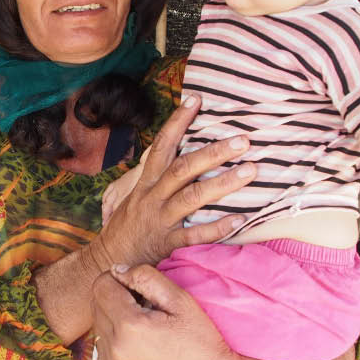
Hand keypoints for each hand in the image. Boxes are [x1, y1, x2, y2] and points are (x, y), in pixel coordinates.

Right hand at [90, 96, 255, 269]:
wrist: (109, 259)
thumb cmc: (128, 224)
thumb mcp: (136, 194)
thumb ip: (158, 175)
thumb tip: (182, 151)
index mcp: (145, 181)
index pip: (161, 145)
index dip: (178, 121)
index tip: (197, 99)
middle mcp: (152, 196)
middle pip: (183, 168)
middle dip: (213, 152)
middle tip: (242, 140)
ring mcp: (160, 219)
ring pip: (192, 197)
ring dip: (223, 183)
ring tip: (250, 170)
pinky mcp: (167, 243)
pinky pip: (195, 235)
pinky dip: (218, 228)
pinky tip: (240, 219)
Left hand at [92, 262, 234, 359]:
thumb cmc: (203, 340)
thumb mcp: (180, 299)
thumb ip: (145, 277)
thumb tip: (117, 270)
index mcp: (129, 325)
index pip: (101, 286)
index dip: (118, 280)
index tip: (137, 288)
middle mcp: (115, 351)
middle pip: (96, 307)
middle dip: (115, 300)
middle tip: (144, 307)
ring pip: (98, 331)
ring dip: (114, 323)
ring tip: (144, 329)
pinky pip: (104, 354)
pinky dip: (116, 346)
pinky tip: (141, 348)